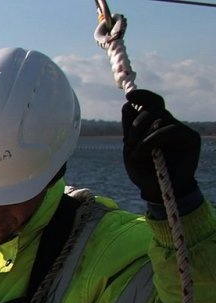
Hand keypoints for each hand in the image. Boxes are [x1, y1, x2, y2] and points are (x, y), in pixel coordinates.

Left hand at [122, 89, 199, 204]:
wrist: (157, 191)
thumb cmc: (144, 172)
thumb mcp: (131, 149)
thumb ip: (130, 128)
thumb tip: (127, 105)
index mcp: (155, 125)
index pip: (153, 104)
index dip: (143, 97)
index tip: (129, 97)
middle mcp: (169, 125)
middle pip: (154, 109)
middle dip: (137, 123)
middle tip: (129, 141)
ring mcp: (180, 131)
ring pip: (160, 118)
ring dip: (142, 135)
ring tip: (136, 152)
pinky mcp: (190, 138)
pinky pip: (170, 129)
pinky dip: (152, 139)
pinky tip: (143, 152)